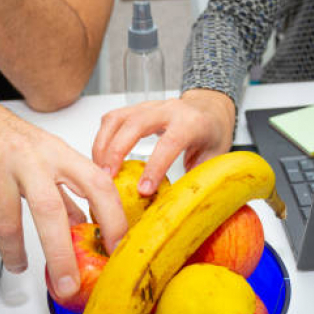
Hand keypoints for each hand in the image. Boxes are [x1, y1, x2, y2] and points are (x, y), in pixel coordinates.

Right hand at [0, 99, 127, 298]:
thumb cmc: (9, 135)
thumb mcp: (47, 156)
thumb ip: (67, 191)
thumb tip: (86, 226)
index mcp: (56, 152)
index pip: (95, 184)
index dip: (111, 217)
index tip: (115, 246)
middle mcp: (28, 156)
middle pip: (49, 210)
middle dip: (60, 254)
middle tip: (66, 283)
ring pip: (5, 222)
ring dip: (14, 251)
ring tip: (19, 264)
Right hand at [92, 89, 235, 195]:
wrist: (211, 108)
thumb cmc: (212, 133)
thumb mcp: (215, 158)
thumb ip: (197, 178)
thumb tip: (179, 207)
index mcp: (192, 122)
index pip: (170, 143)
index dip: (154, 167)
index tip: (143, 190)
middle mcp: (169, 109)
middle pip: (135, 124)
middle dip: (117, 152)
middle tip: (107, 179)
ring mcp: (150, 106)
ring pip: (118, 118)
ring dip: (103, 145)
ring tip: (98, 172)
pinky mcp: (136, 109)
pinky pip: (112, 119)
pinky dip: (101, 138)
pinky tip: (99, 159)